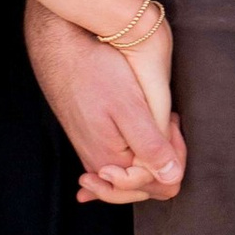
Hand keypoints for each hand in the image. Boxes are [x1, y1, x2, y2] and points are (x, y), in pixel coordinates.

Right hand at [25, 0, 185, 202]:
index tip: (172, 121)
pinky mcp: (90, 142)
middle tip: (167, 120)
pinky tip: (138, 148)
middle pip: (149, 183)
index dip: (176, 155)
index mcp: (115, 163)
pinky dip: (133, 156)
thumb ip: (151, 147)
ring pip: (135, 172)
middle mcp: (102, 166)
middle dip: (166, 156)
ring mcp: (93, 155)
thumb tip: (173, 178)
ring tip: (153, 120)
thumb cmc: (94, 72)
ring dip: (151, 151)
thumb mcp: (130, 108)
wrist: (59, 50)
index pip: (163, 184)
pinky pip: (117, 165)